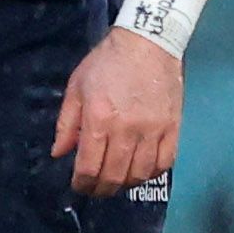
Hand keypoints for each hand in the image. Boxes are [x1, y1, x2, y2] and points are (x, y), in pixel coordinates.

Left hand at [53, 31, 181, 197]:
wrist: (147, 43)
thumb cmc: (106, 64)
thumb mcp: (76, 88)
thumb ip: (67, 123)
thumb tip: (59, 153)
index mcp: (99, 120)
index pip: (90, 166)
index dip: (82, 183)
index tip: (79, 186)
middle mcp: (127, 130)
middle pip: (115, 176)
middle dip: (101, 189)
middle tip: (95, 189)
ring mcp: (154, 130)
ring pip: (140, 174)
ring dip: (126, 184)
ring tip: (116, 181)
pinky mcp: (173, 128)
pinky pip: (165, 162)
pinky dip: (151, 172)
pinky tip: (140, 170)